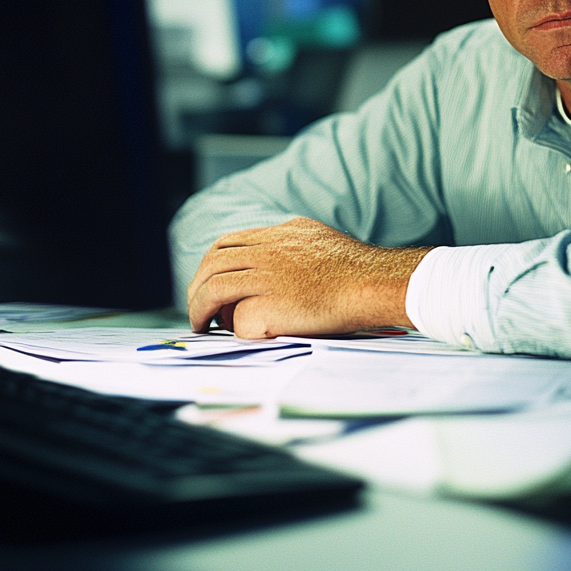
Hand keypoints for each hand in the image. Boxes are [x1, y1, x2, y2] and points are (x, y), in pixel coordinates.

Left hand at [186, 217, 430, 337]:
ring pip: (213, 290)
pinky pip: (236, 321)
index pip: (228, 242)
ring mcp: (264, 277)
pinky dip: (232, 329)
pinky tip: (232, 337)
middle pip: (213, 263)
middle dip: (198, 287)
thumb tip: (277, 258)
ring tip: (201, 324)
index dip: (213, 263)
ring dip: (200, 309)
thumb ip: (293, 243)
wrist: (373, 284)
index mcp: (280, 233)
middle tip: (198, 307)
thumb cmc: (358, 270)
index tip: (210, 279)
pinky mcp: (266, 307)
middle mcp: (266, 250)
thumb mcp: (319, 238)